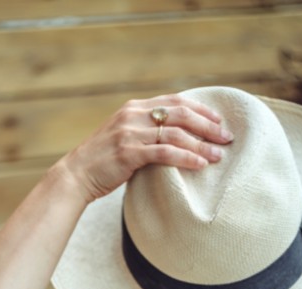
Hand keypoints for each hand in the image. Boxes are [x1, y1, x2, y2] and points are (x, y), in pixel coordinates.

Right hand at [57, 94, 234, 202]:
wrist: (75, 175)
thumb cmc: (103, 161)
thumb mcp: (124, 136)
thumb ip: (146, 130)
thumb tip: (177, 136)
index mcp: (134, 107)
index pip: (175, 100)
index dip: (201, 109)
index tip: (219, 121)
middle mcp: (133, 115)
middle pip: (181, 114)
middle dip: (208, 126)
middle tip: (227, 138)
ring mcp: (130, 133)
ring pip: (176, 134)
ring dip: (202, 145)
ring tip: (219, 155)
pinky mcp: (128, 152)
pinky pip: (164, 152)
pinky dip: (186, 157)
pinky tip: (200, 164)